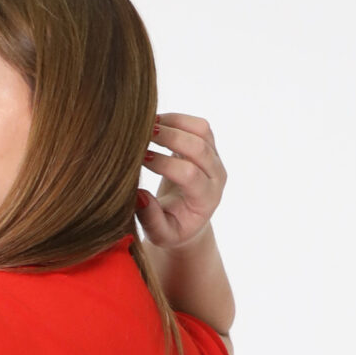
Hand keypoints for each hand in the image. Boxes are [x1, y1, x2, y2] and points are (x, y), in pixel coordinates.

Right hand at [135, 113, 225, 250]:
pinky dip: (176, 119)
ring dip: (174, 122)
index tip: (140, 159)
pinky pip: (198, 125)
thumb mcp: (161, 235)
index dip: (164, 164)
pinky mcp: (208, 145)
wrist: (187, 219)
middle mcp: (216, 176)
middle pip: (198, 147)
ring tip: (146, 125)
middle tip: (141, 135)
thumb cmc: (172, 229)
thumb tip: (139, 196)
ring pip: (201, 130)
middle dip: (169, 137)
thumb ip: (151, 220)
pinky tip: (155, 123)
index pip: (189, 174)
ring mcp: (215, 158)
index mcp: (206, 199)